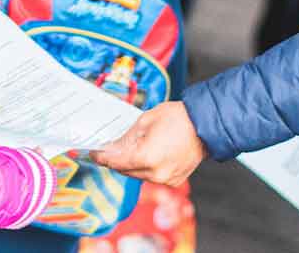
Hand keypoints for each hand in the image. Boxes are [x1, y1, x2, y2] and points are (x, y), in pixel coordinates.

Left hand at [90, 102, 206, 186]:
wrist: (205, 125)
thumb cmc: (178, 118)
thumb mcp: (145, 121)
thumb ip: (126, 139)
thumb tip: (111, 148)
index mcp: (147, 158)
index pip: (116, 162)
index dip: (102, 157)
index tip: (93, 153)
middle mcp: (156, 174)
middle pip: (125, 171)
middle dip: (116, 160)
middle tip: (108, 148)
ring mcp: (166, 180)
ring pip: (138, 175)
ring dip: (130, 164)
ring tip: (129, 148)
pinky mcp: (174, 181)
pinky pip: (152, 176)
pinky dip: (146, 167)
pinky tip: (146, 154)